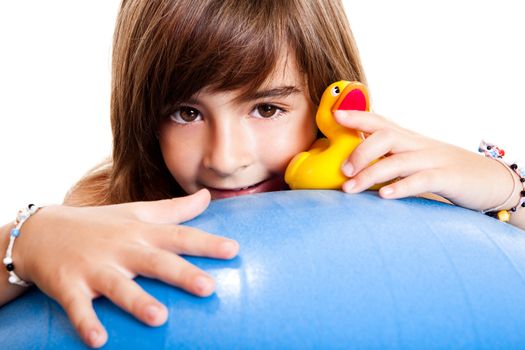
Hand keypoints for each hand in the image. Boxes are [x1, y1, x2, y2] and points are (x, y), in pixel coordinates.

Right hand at [13, 189, 238, 347]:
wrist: (41, 231)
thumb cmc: (99, 224)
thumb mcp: (137, 212)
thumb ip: (175, 209)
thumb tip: (207, 196)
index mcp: (140, 232)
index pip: (179, 236)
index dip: (206, 243)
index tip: (234, 250)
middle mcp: (121, 248)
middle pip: (156, 262)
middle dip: (182, 274)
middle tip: (209, 288)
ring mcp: (94, 267)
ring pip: (119, 286)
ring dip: (138, 301)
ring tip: (160, 317)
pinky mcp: (68, 285)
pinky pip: (78, 307)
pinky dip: (86, 322)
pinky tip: (98, 340)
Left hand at [334, 110, 516, 210]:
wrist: (487, 179)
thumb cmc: (441, 169)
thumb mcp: (413, 158)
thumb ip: (387, 158)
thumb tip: (351, 166)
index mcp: (408, 139)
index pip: (380, 121)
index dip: (357, 115)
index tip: (334, 115)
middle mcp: (418, 145)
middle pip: (386, 136)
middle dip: (360, 151)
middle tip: (342, 171)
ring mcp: (433, 160)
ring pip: (398, 160)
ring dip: (370, 174)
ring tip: (350, 188)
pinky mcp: (448, 178)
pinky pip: (422, 180)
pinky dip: (401, 187)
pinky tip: (384, 196)